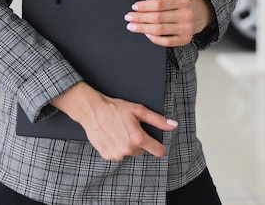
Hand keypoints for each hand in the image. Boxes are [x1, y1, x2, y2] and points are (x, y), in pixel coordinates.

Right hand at [50, 82, 177, 160]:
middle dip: (139, 141)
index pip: (158, 151)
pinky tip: (112, 135)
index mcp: (138, 138)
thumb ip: (157, 120)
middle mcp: (128, 149)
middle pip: (142, 150)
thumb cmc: (114, 108)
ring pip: (130, 152)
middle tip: (129, 127)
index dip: (159, 146)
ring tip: (119, 130)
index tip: (155, 141)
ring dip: (127, 144)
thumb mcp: (138, 110)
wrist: (92, 110)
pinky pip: (118, 154)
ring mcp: (117, 154)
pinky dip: (117, 147)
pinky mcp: (108, 155)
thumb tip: (173, 125)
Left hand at [124, 0, 215, 46]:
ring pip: (160, 30)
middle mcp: (185, 14)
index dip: (145, 5)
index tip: (134, 6)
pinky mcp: (185, 40)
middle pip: (158, 17)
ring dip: (143, 28)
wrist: (198, 16)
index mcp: (182, 0)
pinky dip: (154, 39)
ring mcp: (186, 28)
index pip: (159, 3)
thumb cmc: (180, 4)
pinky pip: (167, 42)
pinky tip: (146, 34)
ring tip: (132, 26)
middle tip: (128, 17)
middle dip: (140, 18)